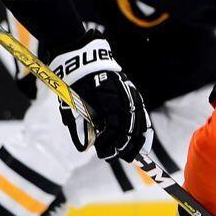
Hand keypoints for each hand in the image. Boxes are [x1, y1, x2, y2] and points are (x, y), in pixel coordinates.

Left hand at [50, 39, 152, 161]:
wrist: (83, 60)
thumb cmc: (75, 84)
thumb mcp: (74, 106)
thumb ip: (82, 125)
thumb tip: (88, 146)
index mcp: (106, 102)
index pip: (115, 129)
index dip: (112, 144)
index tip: (105, 154)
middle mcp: (121, 98)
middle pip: (129, 127)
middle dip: (126, 145)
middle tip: (119, 156)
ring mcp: (128, 93)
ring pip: (138, 119)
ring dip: (137, 137)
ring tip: (135, 150)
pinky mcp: (131, 91)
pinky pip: (140, 110)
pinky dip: (142, 124)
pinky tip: (142, 133)